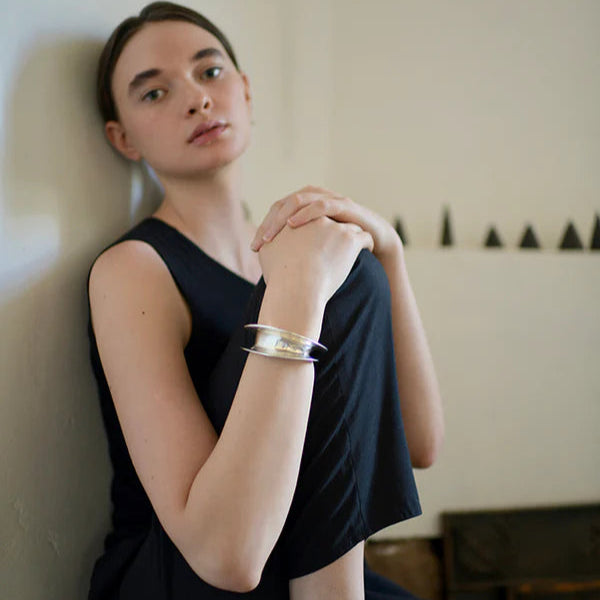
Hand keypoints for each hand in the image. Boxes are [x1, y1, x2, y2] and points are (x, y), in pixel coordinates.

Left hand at [251, 185, 401, 261]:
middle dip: (269, 223)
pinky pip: (321, 204)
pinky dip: (305, 213)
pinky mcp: (344, 204)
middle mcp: (314, 199)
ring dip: (283, 217)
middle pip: (283, 205)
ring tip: (271, 235)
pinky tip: (293, 225)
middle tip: (259, 242)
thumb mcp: (314, 254)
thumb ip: (296, 255)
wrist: (375, 245)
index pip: (276, 213)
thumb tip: (270, 268)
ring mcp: (329, 199)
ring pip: (299, 201)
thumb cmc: (341, 252)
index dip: (264, 229)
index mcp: (304, 209)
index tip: (254, 250)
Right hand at [257, 216, 373, 305]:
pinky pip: (364, 238)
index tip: (323, 238)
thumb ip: (267, 245)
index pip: (312, 218)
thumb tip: (263, 245)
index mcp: (297, 220)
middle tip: (341, 239)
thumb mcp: (266, 255)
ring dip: (353, 235)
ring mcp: (335, 227)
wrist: (297, 287)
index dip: (318, 227)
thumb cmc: (279, 275)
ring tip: (358, 247)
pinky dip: (367, 244)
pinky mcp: (350, 239)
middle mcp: (316, 219)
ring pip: (350, 227)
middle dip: (336, 227)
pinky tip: (368, 250)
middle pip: (332, 219)